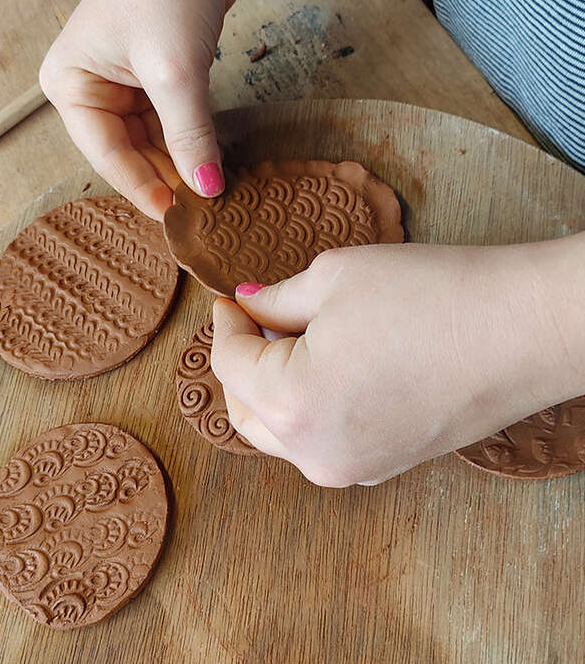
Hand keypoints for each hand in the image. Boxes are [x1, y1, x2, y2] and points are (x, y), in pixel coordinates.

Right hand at [40, 0, 259, 218]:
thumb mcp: (176, 70)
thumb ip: (189, 136)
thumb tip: (208, 190)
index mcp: (70, 84)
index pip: (106, 154)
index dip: (144, 187)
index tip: (178, 217)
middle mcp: (91, 86)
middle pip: (129, 150)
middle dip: (166, 177)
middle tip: (203, 211)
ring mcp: (124, 80)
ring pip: (153, 139)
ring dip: (182, 161)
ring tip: (213, 192)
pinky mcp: (157, 72)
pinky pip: (172, 119)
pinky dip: (192, 139)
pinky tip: (214, 161)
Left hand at [211, 237, 584, 486]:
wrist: (521, 330)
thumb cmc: (429, 296)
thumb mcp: (334, 278)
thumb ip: (277, 299)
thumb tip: (250, 305)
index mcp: (293, 406)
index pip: (230, 365)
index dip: (224, 324)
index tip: (228, 299)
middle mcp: (316, 454)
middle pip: (246, 411)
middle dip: (240, 364)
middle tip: (252, 319)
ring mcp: (353, 468)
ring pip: (283, 434)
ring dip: (271, 389)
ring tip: (288, 339)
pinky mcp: (385, 465)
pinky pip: (323, 440)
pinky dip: (309, 407)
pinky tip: (325, 367)